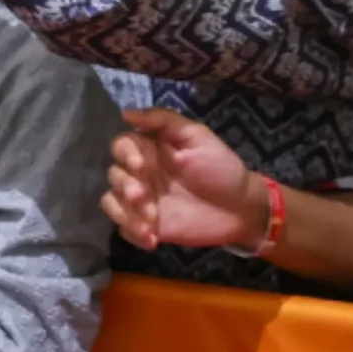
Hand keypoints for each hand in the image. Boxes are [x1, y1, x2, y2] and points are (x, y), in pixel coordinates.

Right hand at [100, 108, 263, 250]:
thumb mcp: (197, 136)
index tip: (140, 165)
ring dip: (125, 212)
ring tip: (149, 224)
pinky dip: (132, 232)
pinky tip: (152, 239)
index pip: (122, 146)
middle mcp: (141, 175)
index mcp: (150, 150)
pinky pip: (124, 229)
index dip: (125, 154)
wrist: (240, 208)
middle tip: (142, 196)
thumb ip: (163, 120)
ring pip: (112, 202)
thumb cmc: (220, 168)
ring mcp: (142, 202)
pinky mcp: (146, 226)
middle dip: (125, 186)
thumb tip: (126, 113)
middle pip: (114, 175)